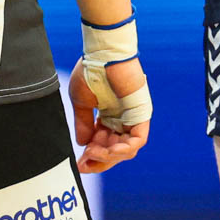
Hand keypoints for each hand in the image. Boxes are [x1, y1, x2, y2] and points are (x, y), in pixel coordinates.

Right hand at [69, 58, 149, 173]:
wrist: (103, 54)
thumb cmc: (90, 72)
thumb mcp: (81, 102)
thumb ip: (83, 124)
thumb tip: (83, 144)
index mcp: (107, 117)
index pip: (103, 144)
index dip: (92, 157)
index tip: (79, 164)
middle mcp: (121, 120)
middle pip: (115, 151)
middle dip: (99, 161)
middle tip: (84, 165)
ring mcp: (132, 119)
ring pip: (126, 150)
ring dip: (109, 156)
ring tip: (92, 154)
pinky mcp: (141, 115)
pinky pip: (137, 141)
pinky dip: (124, 149)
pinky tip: (109, 151)